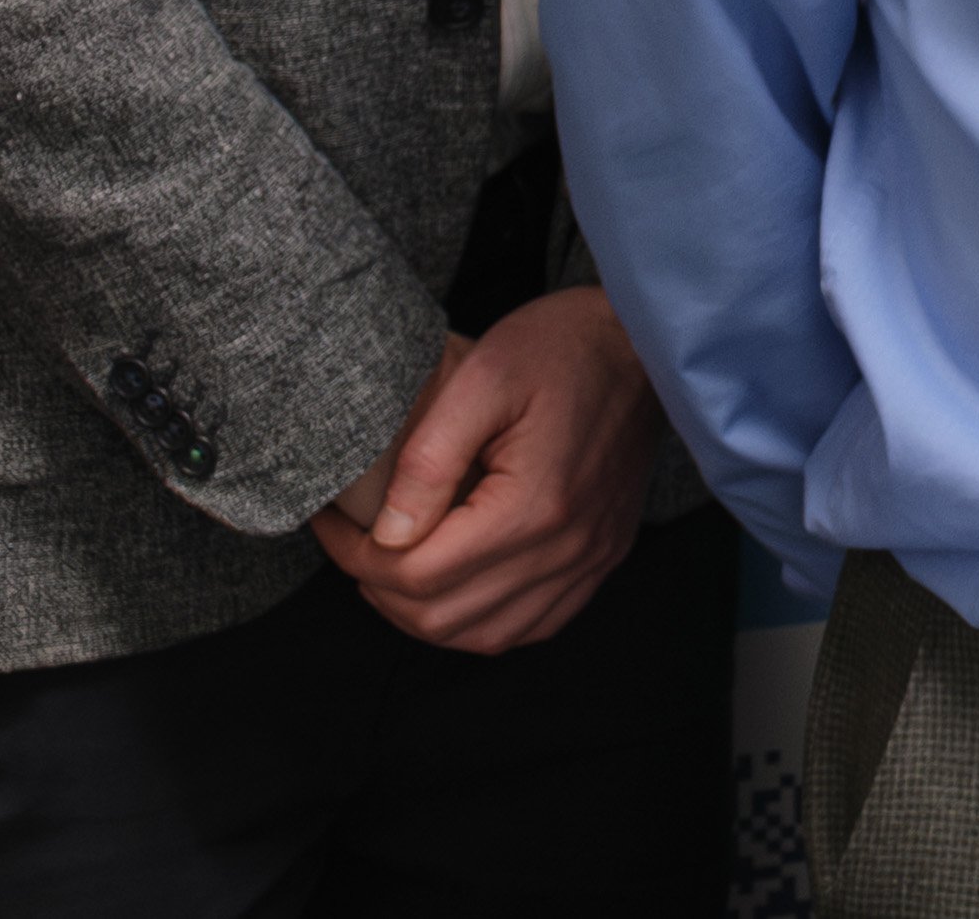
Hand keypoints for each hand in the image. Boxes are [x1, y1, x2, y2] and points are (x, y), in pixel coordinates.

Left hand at [308, 290, 659, 652]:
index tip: (333, 523)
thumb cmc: (561, 348)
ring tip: (397, 568)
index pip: (418, 575)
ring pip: (485, 636)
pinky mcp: (603, 557)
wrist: (646, 343)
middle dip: (380, 590)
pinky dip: (483, 622)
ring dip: (426, 615)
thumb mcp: (480, 378)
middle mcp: (566, 547)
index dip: (355, 558)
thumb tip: (385, 534)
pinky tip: (461, 586)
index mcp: (533, 505)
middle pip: (443, 618)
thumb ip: (427, 462)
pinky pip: (533, 625)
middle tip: (356, 545)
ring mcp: (590, 558)